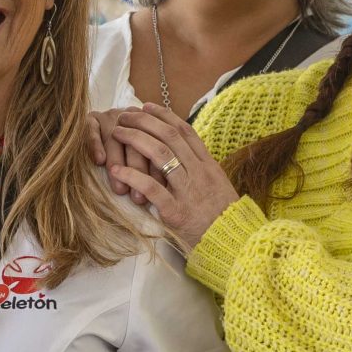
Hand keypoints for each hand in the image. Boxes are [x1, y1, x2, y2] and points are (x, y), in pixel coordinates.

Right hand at [89, 106, 160, 197]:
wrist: (90, 131)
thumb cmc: (128, 153)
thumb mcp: (146, 156)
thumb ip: (155, 165)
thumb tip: (166, 191)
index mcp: (149, 124)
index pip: (156, 144)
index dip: (158, 169)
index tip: (160, 190)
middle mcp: (130, 117)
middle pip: (136, 142)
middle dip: (138, 170)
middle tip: (138, 197)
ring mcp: (108, 116)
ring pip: (114, 138)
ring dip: (117, 162)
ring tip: (120, 189)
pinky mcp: (88, 118)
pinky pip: (92, 129)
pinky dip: (96, 144)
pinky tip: (99, 160)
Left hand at [107, 107, 237, 252]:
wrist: (235, 245)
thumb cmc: (224, 219)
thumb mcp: (218, 187)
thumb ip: (201, 170)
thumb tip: (182, 155)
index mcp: (208, 166)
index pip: (185, 131)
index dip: (164, 115)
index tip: (146, 107)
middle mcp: (199, 173)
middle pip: (169, 136)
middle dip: (144, 121)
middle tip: (124, 115)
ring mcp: (188, 191)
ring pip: (159, 154)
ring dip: (134, 139)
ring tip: (116, 133)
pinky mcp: (177, 212)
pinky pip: (151, 188)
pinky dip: (132, 176)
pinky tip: (117, 170)